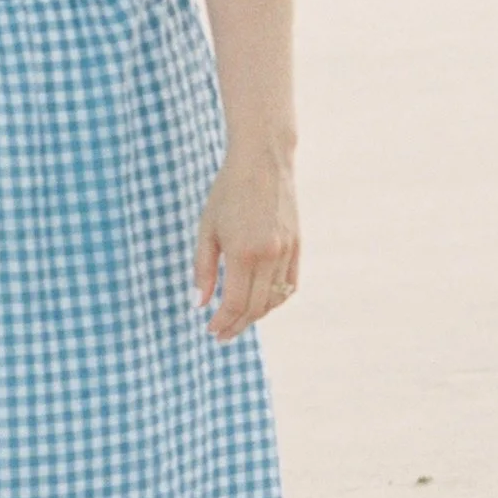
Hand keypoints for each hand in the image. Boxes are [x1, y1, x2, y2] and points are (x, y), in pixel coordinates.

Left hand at [193, 147, 298, 340]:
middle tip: (221, 334)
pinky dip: (275, 300)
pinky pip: (289, 285)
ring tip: (237, 321)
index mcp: (244, 253)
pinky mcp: (297, 246)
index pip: (236, 303)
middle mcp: (270, 256)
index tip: (210, 331)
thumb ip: (203, 269)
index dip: (222, 321)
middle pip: (256, 307)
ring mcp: (287, 252)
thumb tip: (200, 304)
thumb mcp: (207, 229)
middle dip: (237, 325)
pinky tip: (260, 304)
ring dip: (256, 316)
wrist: (263, 163)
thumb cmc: (227, 193)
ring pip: (274, 299)